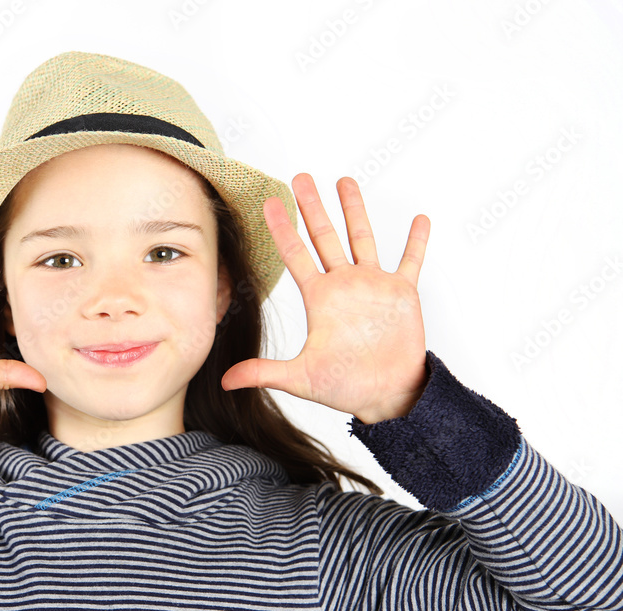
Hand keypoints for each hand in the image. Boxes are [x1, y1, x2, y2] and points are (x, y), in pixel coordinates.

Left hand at [221, 174, 429, 422]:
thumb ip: (264, 372)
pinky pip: (411, 261)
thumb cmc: (345, 387)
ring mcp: (373, 285)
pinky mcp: (402, 294)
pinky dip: (417, 241)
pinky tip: (420, 219)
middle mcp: (344, 284)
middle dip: (313, 206)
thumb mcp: (300, 378)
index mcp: (320, 297)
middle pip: (325, 236)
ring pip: (362, 238)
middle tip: (300, 177)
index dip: (282, 228)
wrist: (386, 396)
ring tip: (345, 181)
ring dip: (355, 210)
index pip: (296, 255)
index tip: (269, 203)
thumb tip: (226, 382)